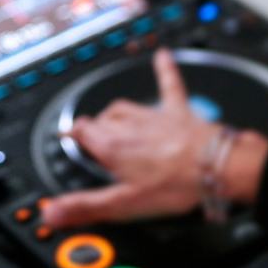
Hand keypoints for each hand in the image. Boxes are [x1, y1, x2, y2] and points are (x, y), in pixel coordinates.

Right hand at [41, 49, 267, 228]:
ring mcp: (153, 116)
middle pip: (101, 119)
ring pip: (124, 106)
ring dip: (115, 112)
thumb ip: (86, 206)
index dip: (74, 135)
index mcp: (112, 146)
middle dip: (93, 127)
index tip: (68, 138)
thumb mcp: (123, 204)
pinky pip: (169, 84)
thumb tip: (53, 212)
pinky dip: (165, 70)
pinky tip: (162, 56)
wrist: (214, 166)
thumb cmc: (174, 184)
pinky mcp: (177, 112)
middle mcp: (128, 125)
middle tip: (91, 136)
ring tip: (110, 118)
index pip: (82, 132)